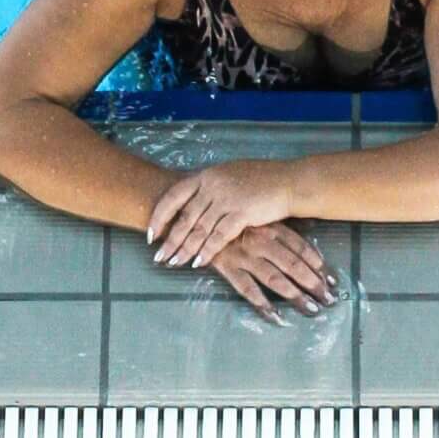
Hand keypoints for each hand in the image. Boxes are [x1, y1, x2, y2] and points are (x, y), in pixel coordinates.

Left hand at [147, 160, 295, 270]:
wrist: (288, 182)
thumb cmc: (261, 179)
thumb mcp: (229, 175)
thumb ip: (210, 186)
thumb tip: (192, 199)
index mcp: (207, 175)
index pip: (174, 196)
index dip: (160, 216)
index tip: (151, 233)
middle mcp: (213, 186)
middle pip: (184, 217)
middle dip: (170, 239)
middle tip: (158, 256)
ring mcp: (227, 199)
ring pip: (199, 229)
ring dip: (185, 249)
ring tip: (173, 263)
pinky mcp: (242, 213)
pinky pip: (219, 236)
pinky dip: (207, 251)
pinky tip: (198, 262)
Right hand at [208, 223, 339, 322]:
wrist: (195, 216)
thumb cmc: (232, 217)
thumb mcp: (260, 214)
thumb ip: (286, 222)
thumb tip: (316, 223)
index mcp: (271, 226)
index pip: (301, 248)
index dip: (318, 265)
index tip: (333, 281)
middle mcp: (261, 241)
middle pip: (292, 265)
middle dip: (313, 283)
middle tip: (329, 300)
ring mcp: (244, 255)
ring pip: (274, 278)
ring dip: (295, 296)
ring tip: (311, 309)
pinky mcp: (227, 267)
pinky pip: (246, 288)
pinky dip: (262, 304)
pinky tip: (276, 317)